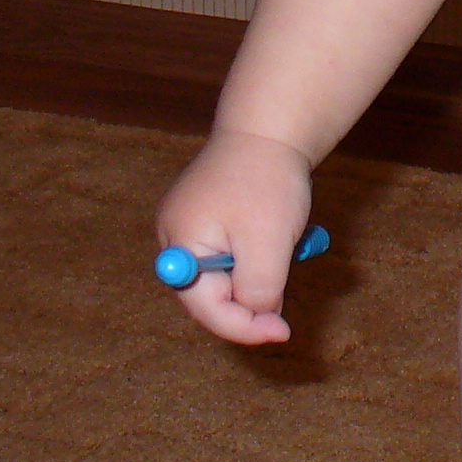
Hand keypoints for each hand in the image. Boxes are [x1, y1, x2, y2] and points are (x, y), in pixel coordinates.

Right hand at [155, 128, 314, 345]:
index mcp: (180, 243)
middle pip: (210, 296)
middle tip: (285, 313)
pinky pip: (232, 256)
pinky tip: (278, 236)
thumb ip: (259, 287)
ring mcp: (191, 228)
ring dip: (258, 278)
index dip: (243, 328)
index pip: (204, 307)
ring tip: (284, 248)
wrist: (271, 128)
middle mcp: (176, 239)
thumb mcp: (267, 241)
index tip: (281, 333)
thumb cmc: (266, 180)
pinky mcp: (209, 220)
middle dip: (250, 306)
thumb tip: (258, 316)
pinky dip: (258, 258)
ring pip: (225, 278)